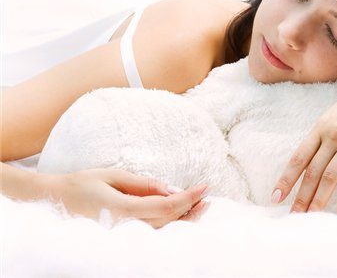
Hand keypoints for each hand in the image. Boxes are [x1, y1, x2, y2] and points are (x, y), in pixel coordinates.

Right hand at [42, 168, 210, 227]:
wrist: (53, 201)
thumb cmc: (82, 184)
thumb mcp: (113, 175)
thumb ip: (144, 184)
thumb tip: (171, 189)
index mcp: (122, 210)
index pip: (166, 207)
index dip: (189, 197)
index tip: (206, 186)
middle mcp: (124, 227)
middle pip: (168, 221)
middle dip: (192, 208)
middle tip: (208, 195)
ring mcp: (122, 235)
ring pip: (162, 229)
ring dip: (184, 217)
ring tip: (201, 204)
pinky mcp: (121, 236)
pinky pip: (151, 231)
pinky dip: (170, 222)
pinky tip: (181, 213)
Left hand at [270, 61, 336, 214]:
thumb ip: (325, 134)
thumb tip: (313, 155)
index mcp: (321, 127)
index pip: (298, 157)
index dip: (286, 179)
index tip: (275, 197)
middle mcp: (332, 135)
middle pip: (312, 171)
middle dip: (301, 196)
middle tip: (292, 216)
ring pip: (330, 176)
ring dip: (319, 199)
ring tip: (312, 218)